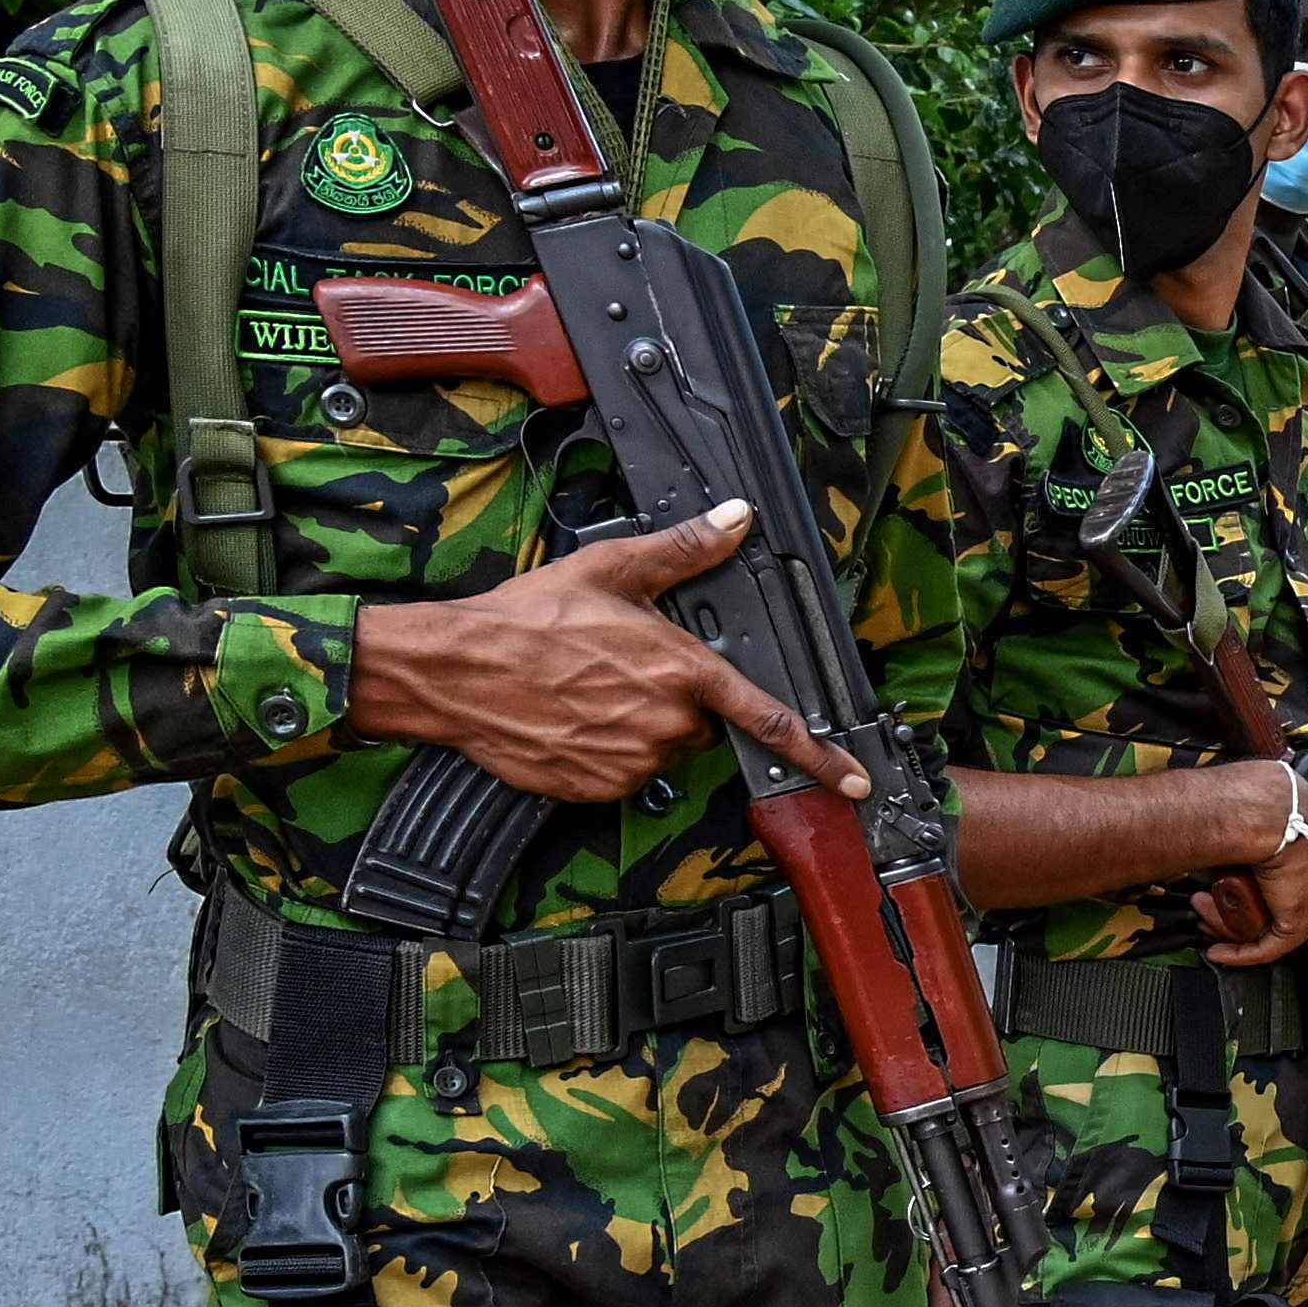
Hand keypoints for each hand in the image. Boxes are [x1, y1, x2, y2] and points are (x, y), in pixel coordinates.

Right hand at [346, 505, 862, 803]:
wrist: (453, 670)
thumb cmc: (526, 618)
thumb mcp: (610, 568)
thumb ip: (684, 549)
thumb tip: (737, 519)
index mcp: (682, 670)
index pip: (769, 718)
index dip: (820, 754)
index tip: (853, 778)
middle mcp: (666, 722)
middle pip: (704, 723)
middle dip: (678, 701)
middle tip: (623, 669)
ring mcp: (632, 760)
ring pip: (663, 747)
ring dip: (639, 725)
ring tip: (586, 689)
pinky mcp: (598, 787)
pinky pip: (623, 773)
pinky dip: (606, 750)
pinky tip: (571, 718)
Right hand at [1197, 764, 1307, 986]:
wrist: (1269, 812)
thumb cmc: (1270, 805)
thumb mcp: (1277, 824)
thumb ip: (1268, 839)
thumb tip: (1245, 844)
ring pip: (1292, 936)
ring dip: (1247, 935)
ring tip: (1220, 936)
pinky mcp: (1299, 920)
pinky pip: (1268, 946)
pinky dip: (1241, 951)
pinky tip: (1221, 952)